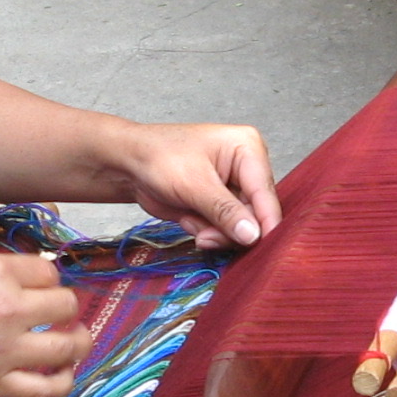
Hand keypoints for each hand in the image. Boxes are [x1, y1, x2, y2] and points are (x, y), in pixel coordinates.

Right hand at [0, 251, 83, 396]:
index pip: (49, 271)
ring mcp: (4, 351)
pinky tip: (59, 375)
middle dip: (64, 306)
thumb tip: (24, 277)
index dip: (46, 278)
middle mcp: (9, 310)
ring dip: (77, 342)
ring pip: (68, 347)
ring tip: (74, 340)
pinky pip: (46, 390)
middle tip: (55, 312)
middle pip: (66, 305)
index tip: (36, 285)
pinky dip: (60, 382)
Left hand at [104, 120, 281, 250]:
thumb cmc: (159, 159)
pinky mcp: (222, 204)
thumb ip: (225, 211)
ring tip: (191, 222)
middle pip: (256, 213)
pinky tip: (189, 219)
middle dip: (230, 230)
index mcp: (248, 149)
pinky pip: (226, 230)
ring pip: (242, 226)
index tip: (261, 247)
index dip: (266, 222)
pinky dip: (207, 231)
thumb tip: (253, 235)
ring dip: (215, 232)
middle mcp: (248, 167)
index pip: (266, 192)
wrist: (130, 164)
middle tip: (204, 236)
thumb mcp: (193, 184)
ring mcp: (235, 187)